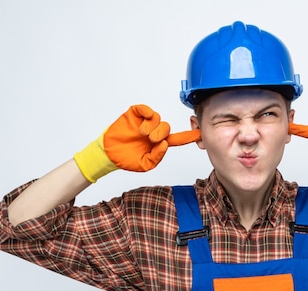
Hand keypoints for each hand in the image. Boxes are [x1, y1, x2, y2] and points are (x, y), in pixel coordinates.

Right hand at [74, 105, 199, 181]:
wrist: (108, 154)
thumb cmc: (126, 159)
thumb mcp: (145, 164)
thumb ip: (157, 156)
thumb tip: (165, 144)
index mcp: (158, 143)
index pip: (176, 139)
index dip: (188, 136)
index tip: (199, 134)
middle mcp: (153, 131)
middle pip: (166, 127)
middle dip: (161, 133)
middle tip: (151, 139)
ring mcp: (143, 122)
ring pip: (157, 119)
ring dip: (152, 126)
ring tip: (143, 133)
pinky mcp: (134, 115)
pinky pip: (144, 109)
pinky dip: (147, 113)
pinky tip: (144, 120)